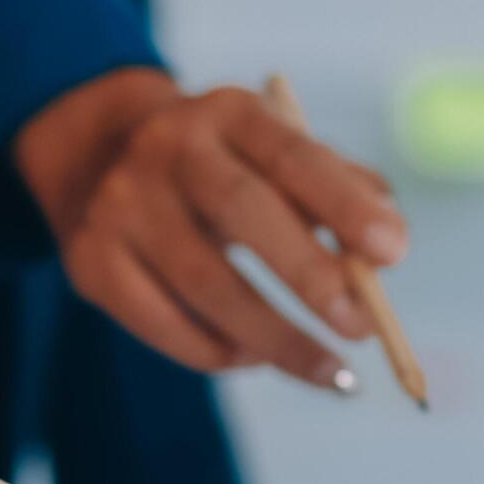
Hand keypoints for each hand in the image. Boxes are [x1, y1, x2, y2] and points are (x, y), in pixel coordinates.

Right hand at [16, 68, 408, 389]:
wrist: (100, 158)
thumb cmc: (227, 169)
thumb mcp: (279, 156)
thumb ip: (342, 194)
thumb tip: (386, 252)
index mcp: (229, 112)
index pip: (292, 153)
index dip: (344, 203)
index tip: (393, 253)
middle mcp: (167, 148)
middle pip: (241, 209)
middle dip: (309, 274)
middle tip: (363, 328)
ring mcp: (121, 204)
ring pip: (205, 284)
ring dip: (278, 340)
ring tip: (332, 371)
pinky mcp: (90, 261)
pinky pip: (165, 324)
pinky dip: (220, 353)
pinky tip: (257, 359)